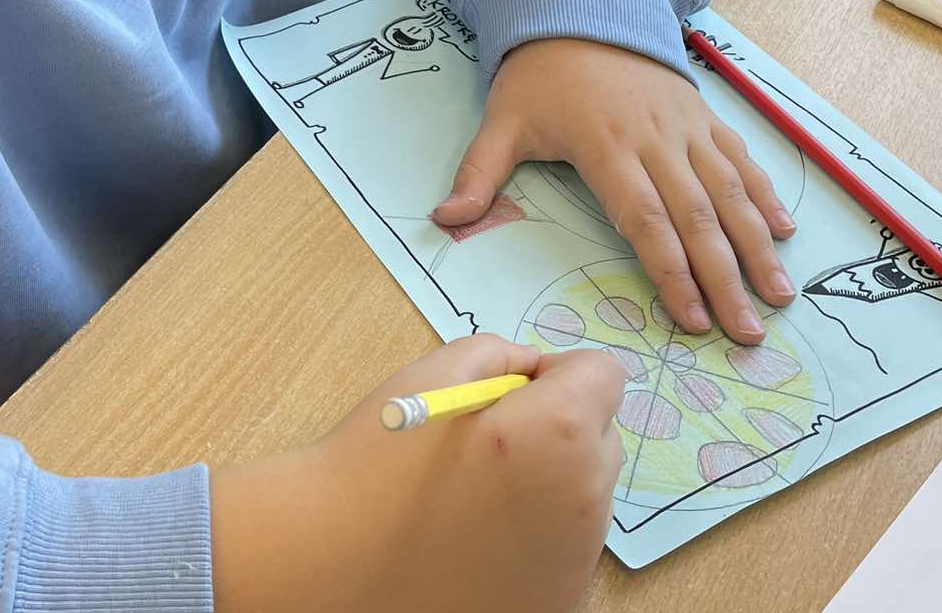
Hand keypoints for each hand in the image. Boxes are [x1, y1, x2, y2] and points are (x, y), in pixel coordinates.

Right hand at [211, 335, 622, 612]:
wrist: (335, 560)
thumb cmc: (378, 460)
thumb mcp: (434, 371)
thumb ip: (501, 354)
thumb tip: (534, 370)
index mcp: (560, 431)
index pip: (606, 374)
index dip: (559, 372)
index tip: (513, 391)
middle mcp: (585, 498)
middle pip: (603, 436)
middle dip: (561, 426)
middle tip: (489, 441)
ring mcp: (577, 560)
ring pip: (587, 494)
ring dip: (553, 481)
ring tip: (476, 493)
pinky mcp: (559, 600)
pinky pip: (569, 547)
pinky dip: (539, 535)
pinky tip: (480, 538)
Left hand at [435, 38, 795, 343]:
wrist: (579, 4)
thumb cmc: (539, 74)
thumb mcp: (501, 121)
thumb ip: (478, 174)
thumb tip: (443, 220)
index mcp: (606, 146)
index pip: (646, 220)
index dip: (671, 272)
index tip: (693, 320)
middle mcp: (656, 138)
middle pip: (698, 217)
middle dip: (727, 278)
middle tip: (750, 331)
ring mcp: (686, 125)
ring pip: (730, 191)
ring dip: (758, 245)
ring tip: (781, 295)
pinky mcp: (704, 114)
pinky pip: (740, 158)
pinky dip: (765, 194)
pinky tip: (785, 232)